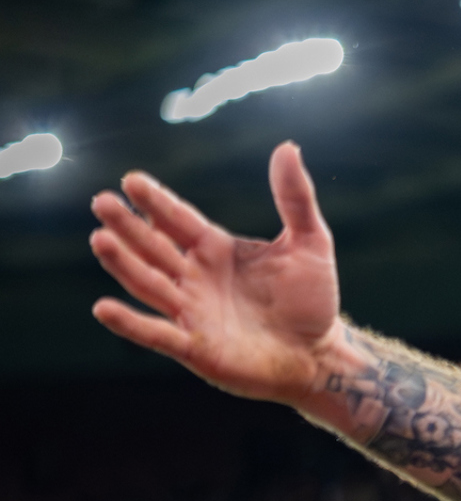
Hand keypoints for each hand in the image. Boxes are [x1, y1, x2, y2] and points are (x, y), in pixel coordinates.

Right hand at [88, 142, 345, 405]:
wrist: (320, 354)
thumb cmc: (312, 299)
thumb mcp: (311, 243)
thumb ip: (295, 199)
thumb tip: (287, 146)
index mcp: (215, 250)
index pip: (178, 220)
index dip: (156, 201)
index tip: (131, 179)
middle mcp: (195, 278)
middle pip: (154, 247)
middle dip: (128, 226)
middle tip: (102, 202)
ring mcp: (192, 312)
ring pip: (149, 284)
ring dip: (123, 264)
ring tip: (100, 240)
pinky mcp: (196, 347)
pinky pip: (157, 334)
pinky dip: (130, 324)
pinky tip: (103, 308)